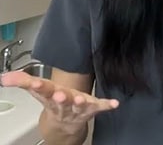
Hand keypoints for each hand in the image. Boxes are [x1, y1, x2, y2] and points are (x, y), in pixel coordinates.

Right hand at [0, 71, 118, 125]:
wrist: (64, 123)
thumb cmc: (53, 100)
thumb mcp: (38, 89)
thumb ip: (23, 80)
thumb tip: (4, 77)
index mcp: (50, 96)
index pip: (42, 91)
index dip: (39, 87)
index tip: (36, 83)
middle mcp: (64, 104)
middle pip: (61, 101)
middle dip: (61, 98)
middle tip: (61, 94)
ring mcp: (78, 108)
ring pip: (79, 106)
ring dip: (81, 103)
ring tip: (82, 99)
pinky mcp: (92, 109)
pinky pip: (101, 107)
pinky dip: (107, 105)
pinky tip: (115, 104)